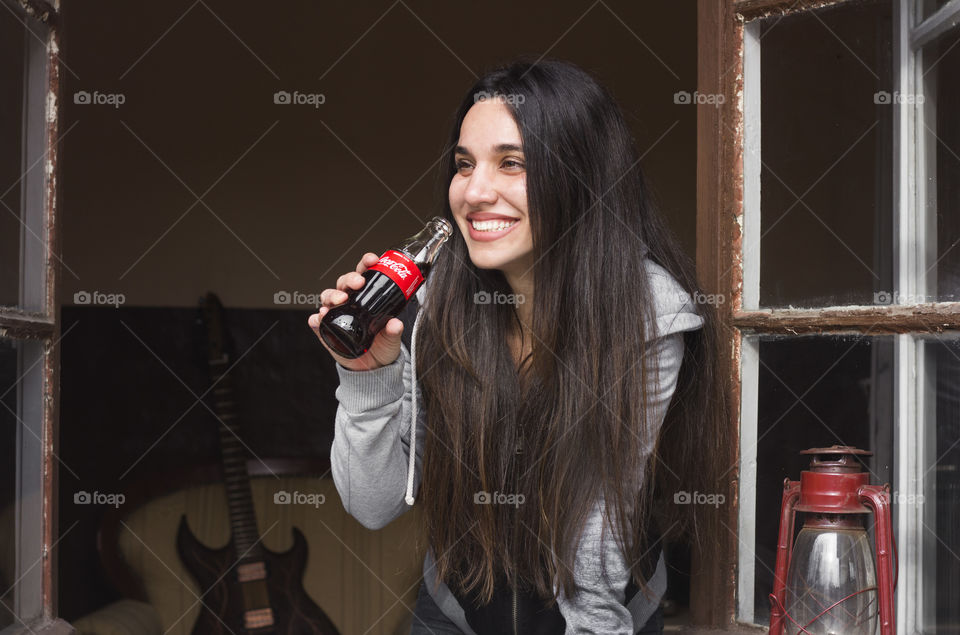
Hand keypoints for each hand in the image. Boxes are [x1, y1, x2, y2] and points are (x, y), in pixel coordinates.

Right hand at [308, 252, 404, 370]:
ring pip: (328, 296)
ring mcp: (336, 315)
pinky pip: (317, 322)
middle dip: (350, 279)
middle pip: (344, 282)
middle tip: (358, 283)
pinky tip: (319, 318)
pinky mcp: (326, 331)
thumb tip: (395, 324)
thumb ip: (393, 331)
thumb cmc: (382, 346)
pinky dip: (316, 319)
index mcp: (367, 297)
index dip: (366, 264)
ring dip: (332, 295)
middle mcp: (350, 302)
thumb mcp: (392, 339)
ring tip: (340, 299)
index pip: (364, 274)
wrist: (373, 368)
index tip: (372, 260)